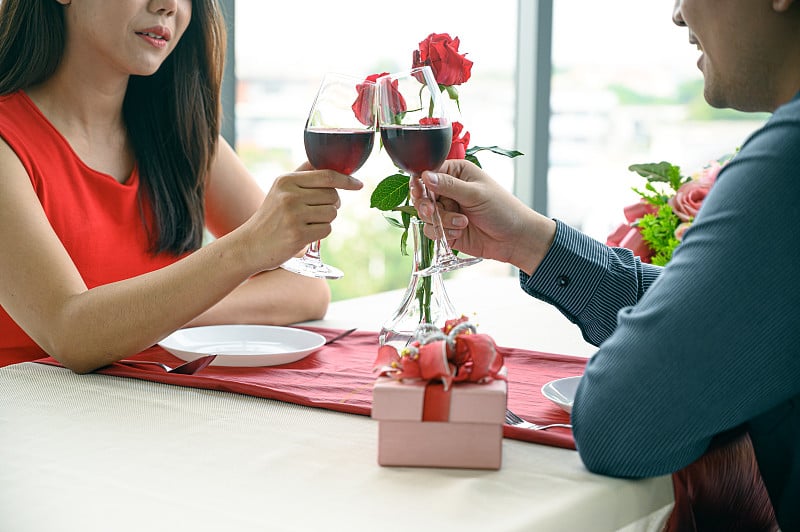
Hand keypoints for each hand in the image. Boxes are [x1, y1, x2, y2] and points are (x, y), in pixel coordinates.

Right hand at [240, 169, 362, 270]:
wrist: (251, 244)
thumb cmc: (270, 216)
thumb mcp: (281, 189)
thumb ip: (303, 174)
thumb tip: (327, 160)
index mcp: (287, 181)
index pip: (326, 175)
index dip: (346, 180)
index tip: (358, 184)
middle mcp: (289, 196)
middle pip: (333, 196)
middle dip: (332, 204)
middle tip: (317, 211)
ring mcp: (293, 215)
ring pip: (332, 213)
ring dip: (326, 220)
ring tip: (307, 222)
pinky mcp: (298, 235)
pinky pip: (327, 229)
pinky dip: (320, 233)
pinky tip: (305, 233)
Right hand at [411, 159, 554, 273]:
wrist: (514, 238)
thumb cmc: (503, 209)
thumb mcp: (476, 193)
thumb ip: (449, 185)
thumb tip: (425, 175)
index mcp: (457, 173)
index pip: (429, 172)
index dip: (421, 182)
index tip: (420, 191)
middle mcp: (449, 190)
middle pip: (422, 195)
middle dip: (426, 204)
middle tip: (432, 210)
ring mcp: (447, 210)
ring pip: (426, 215)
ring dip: (441, 221)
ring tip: (462, 223)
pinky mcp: (446, 229)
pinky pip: (431, 230)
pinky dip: (443, 232)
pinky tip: (459, 232)